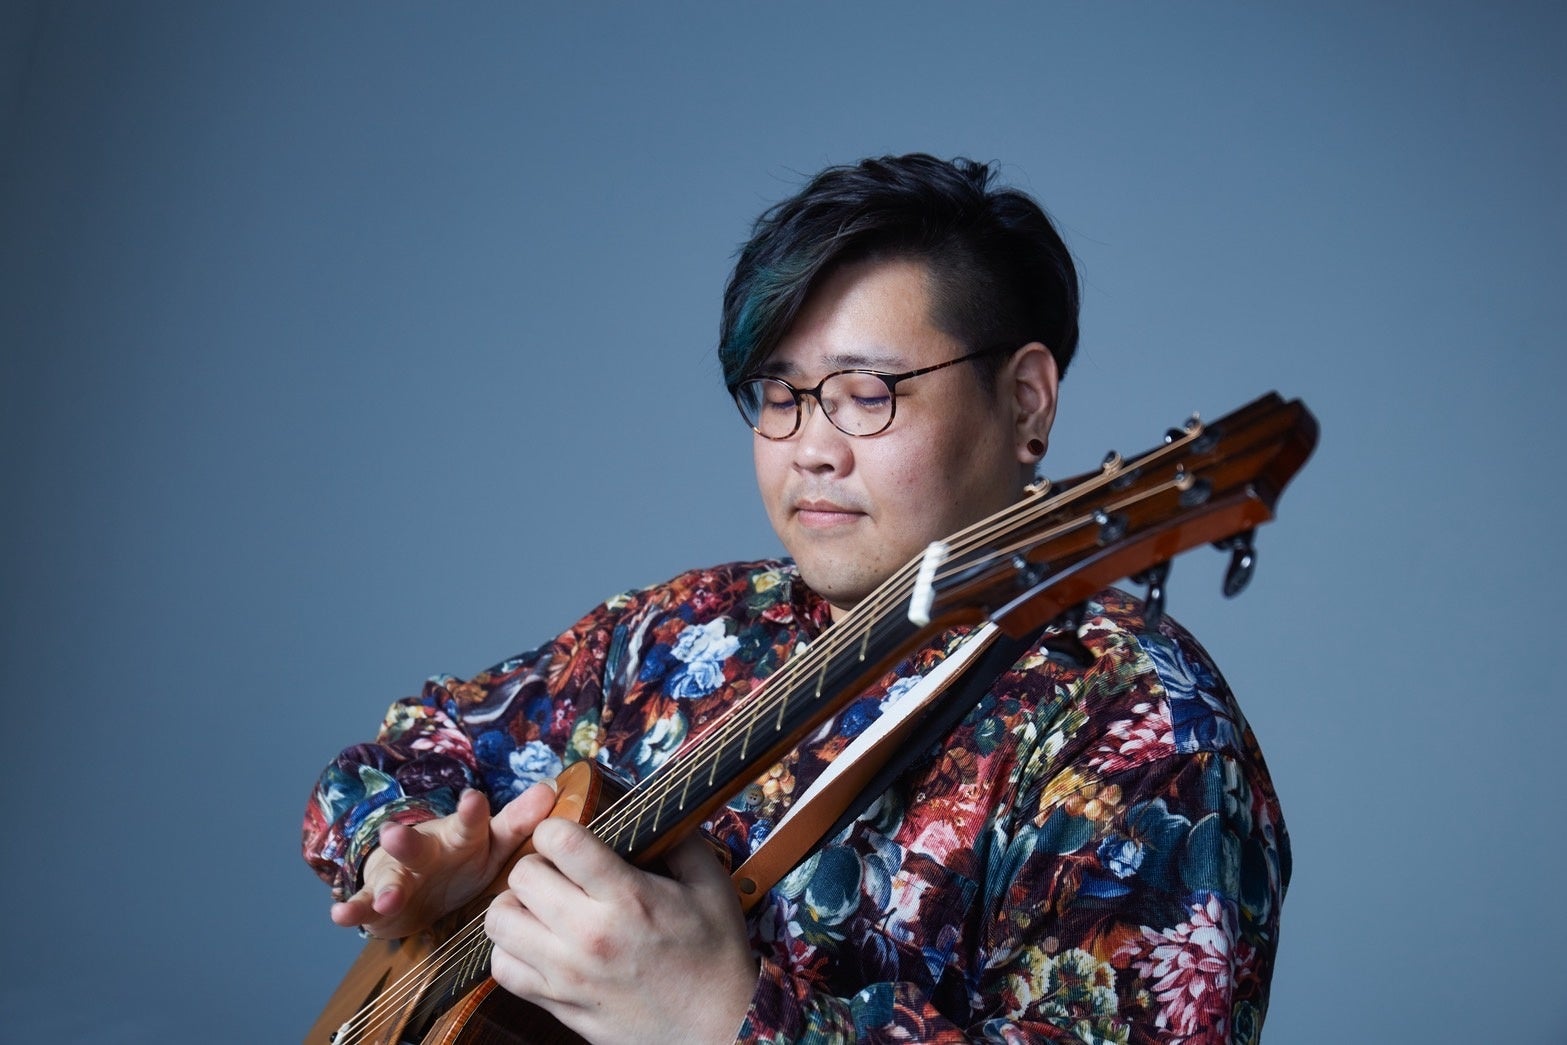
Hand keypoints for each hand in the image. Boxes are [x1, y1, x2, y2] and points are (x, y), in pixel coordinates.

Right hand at [330, 781, 556, 939]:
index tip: (472, 800)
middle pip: (417, 845)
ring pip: (391, 878)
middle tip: (393, 834)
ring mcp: (399, 874)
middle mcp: (425, 851)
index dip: (470, 813)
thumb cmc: (464, 859)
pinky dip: (352, 910)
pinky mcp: (378, 901)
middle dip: (405, 841)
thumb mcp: (493, 842)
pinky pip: (365, 905)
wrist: (420, 885)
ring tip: (386, 897)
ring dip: (386, 886)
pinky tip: (340, 914)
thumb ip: (519, 820)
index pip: (468, 823)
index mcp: (460, 836)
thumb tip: (551, 787)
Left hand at [486, 821, 758, 1044]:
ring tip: (541, 905)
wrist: (717, 1029)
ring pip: (499, 921)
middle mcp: (589, 935)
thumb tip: (651, 810)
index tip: (569, 837)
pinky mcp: (557, 1004)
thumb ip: (679, 841)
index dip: (557, 829)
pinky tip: (537, 941)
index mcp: (627, 899)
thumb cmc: (716, 956)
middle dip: (536, 863)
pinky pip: (503, 968)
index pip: (559, 841)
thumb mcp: (711, 886)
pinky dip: (511, 949)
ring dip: (516, 905)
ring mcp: (567, 974)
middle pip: (521, 876)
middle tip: (558, 872)